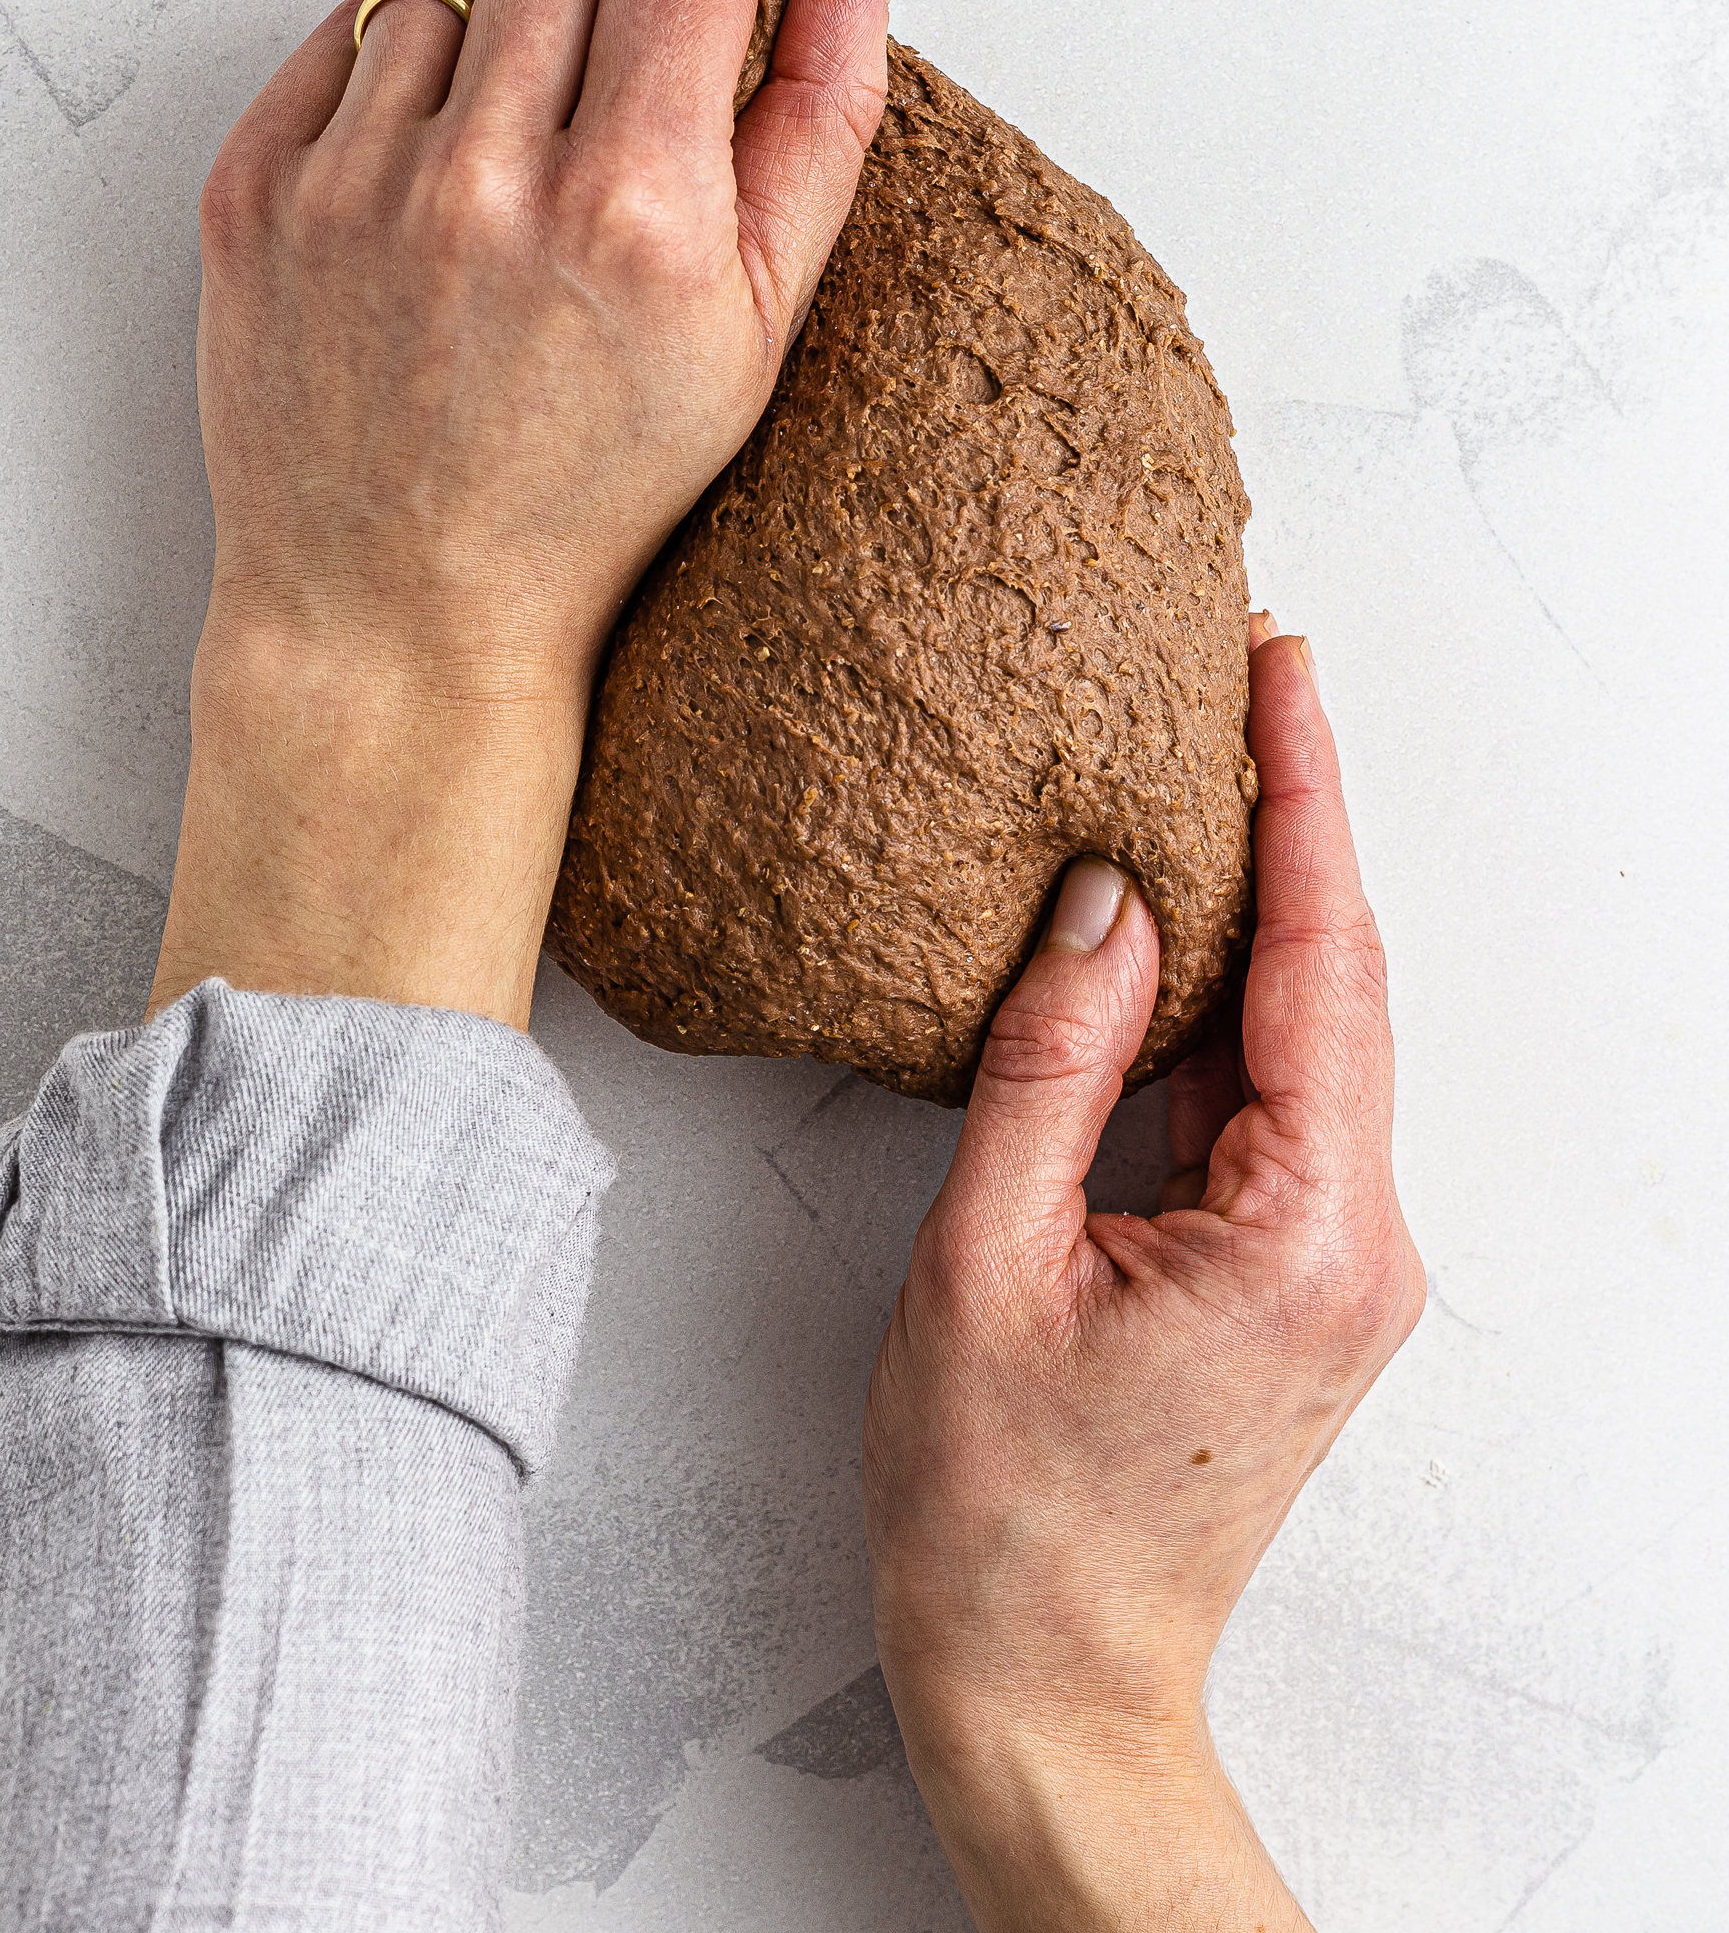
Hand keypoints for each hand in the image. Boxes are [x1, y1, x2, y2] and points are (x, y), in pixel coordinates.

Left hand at [149, 0, 918, 1022]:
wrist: (402, 610)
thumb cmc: (598, 484)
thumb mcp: (759, 325)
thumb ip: (827, 110)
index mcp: (637, 213)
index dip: (705, 3)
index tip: (689, 85)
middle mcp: (484, 183)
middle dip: (604, 9)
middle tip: (600, 135)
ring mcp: (350, 183)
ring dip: (498, 27)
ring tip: (511, 153)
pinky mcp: (254, 186)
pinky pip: (345, 25)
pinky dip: (395, 75)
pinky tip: (426, 183)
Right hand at [862, 621, 1423, 1930]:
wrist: (1049, 1677)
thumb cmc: (999, 1508)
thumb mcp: (986, 1257)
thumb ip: (1050, 1058)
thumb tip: (1105, 900)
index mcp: (1306, 1231)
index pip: (1326, 962)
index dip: (1304, 798)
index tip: (1282, 670)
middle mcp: (1360, 1242)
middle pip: (1340, 985)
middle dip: (1294, 827)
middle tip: (1242, 681)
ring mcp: (1339, 1263)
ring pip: (1310, 1039)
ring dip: (1261, 913)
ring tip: (1204, 773)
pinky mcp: (1299, 1275)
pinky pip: (1275, 1102)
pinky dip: (1231, 1008)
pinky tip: (1180, 933)